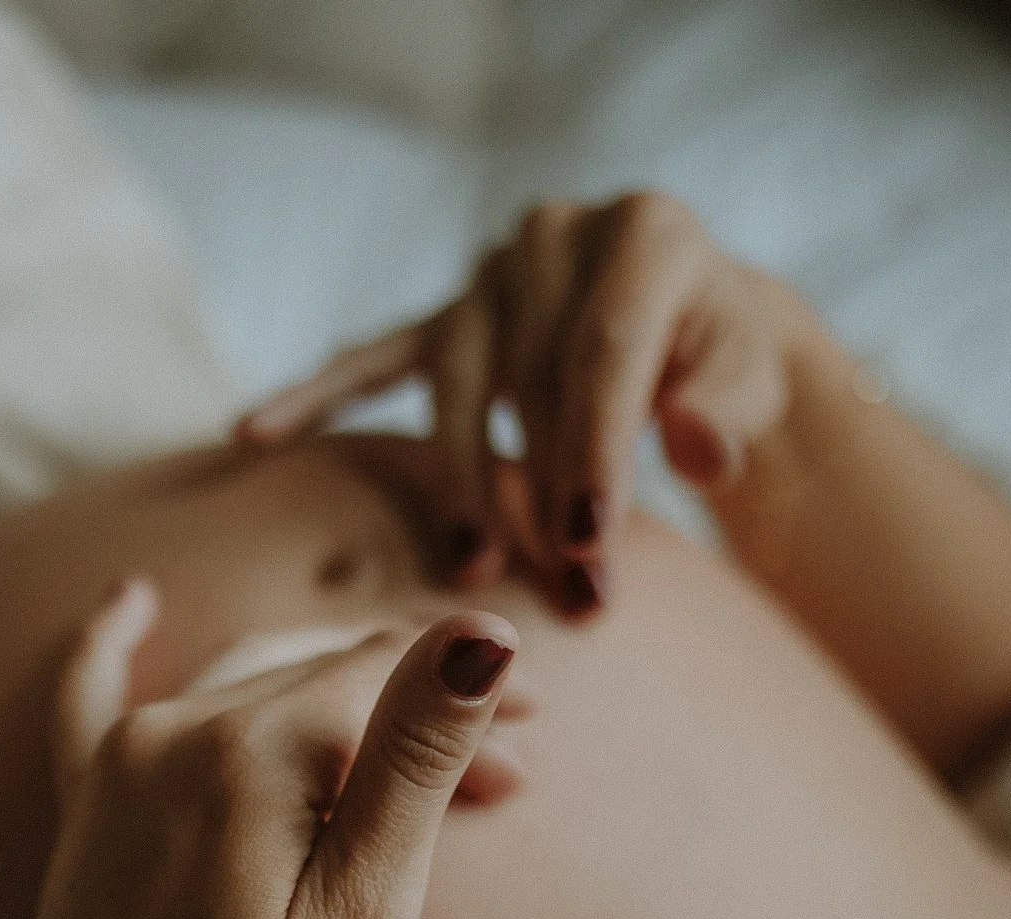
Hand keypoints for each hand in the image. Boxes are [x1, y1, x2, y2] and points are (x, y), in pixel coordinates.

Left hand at [0, 580, 518, 918]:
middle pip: (316, 681)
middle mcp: (164, 736)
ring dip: (329, 705)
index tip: (539, 726)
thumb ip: (413, 757)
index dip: (468, 689)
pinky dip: (113, 648)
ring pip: (241, 692)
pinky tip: (129, 605)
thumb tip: (477, 632)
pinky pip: (92, 704)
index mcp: (242, 748)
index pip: (379, 672)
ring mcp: (111, 774)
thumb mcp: (363, 908)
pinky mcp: (81, 824)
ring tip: (406, 754)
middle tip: (505, 774)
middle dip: (414, 709)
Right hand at [238, 192, 820, 616]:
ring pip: (460, 386)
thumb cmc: (727, 364)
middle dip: (546, 492)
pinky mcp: (443, 319)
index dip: (595, 450)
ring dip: (465, 482)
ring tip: (474, 566)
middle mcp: (555, 237)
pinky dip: (314, 396)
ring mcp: (488, 276)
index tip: (590, 546)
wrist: (700, 327)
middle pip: (530, 377)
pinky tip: (253, 433)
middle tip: (565, 591)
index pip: (604, 352)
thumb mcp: (757, 379)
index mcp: (645, 235)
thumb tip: (697, 448)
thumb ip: (730, 410)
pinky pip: (372, 362)